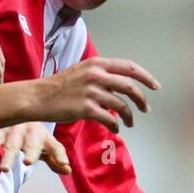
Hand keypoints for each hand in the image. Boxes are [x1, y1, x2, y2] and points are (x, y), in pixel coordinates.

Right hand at [0, 124, 70, 173]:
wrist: (18, 106)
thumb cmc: (33, 134)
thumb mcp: (46, 145)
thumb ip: (55, 159)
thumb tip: (68, 171)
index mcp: (45, 138)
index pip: (56, 147)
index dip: (60, 156)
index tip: (64, 164)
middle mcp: (31, 133)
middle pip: (32, 146)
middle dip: (31, 153)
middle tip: (28, 163)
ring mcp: (14, 131)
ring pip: (11, 145)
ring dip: (8, 157)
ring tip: (4, 169)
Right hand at [34, 56, 159, 130]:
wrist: (38, 97)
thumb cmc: (59, 86)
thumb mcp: (82, 72)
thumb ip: (101, 76)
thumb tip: (120, 87)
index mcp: (97, 63)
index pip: (129, 67)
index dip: (146, 77)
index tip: (155, 86)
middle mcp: (95, 75)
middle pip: (129, 87)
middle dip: (141, 99)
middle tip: (145, 109)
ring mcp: (91, 92)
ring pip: (121, 105)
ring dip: (129, 116)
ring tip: (129, 123)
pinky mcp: (85, 108)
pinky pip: (109, 119)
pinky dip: (115, 126)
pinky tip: (115, 129)